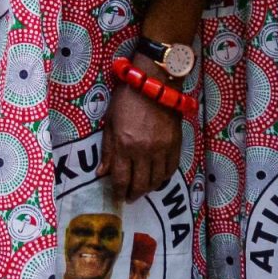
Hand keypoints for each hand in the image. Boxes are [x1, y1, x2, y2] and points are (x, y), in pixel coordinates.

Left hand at [99, 56, 183, 201]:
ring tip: (144, 189)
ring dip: (149, 188)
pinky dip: (164, 177)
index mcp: (124, 145)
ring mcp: (162, 148)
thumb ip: (108, 150)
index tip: (118, 196)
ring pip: (157, 180)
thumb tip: (101, 173)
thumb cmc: (127, 99)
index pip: (121, 179)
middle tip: (130, 197)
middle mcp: (144, 150)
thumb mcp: (110, 122)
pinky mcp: (176, 143)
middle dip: (134, 194)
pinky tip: (158, 177)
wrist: (154, 81)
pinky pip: (171, 168)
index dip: (119, 191)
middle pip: (140, 184)